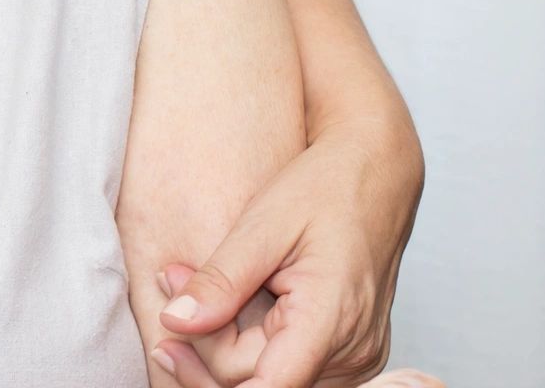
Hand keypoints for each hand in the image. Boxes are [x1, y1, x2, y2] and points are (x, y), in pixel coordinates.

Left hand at [148, 116, 421, 387]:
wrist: (375, 177)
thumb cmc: (325, 191)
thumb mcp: (262, 226)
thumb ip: (220, 280)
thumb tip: (176, 321)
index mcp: (332, 320)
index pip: (271, 386)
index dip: (212, 372)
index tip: (169, 341)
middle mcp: (351, 351)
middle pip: (259, 383)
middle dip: (203, 344)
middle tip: (169, 283)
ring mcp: (354, 356)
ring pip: (272, 381)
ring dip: (221, 348)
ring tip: (185, 288)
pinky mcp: (346, 351)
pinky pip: (288, 370)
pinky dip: (248, 347)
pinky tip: (219, 309)